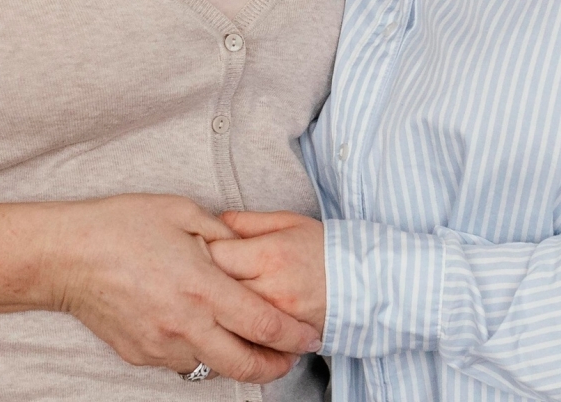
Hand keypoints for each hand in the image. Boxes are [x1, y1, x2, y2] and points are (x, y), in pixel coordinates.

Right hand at [50, 195, 320, 382]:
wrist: (67, 256)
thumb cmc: (122, 225)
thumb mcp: (181, 212)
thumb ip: (221, 233)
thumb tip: (243, 247)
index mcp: (202, 287)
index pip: (262, 324)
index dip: (293, 336)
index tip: (308, 336)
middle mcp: (186, 324)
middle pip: (245, 364)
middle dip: (275, 366)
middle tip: (288, 357)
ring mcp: (162, 344)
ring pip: (213, 366)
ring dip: (235, 358)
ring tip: (245, 341)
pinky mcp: (141, 354)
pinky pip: (181, 360)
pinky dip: (197, 350)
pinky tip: (198, 329)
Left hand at [208, 211, 326, 334]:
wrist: (361, 282)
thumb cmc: (321, 248)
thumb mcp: (287, 222)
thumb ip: (248, 222)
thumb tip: (215, 223)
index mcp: (268, 255)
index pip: (216, 255)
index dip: (201, 251)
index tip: (199, 249)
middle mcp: (269, 288)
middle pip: (215, 290)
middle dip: (202, 282)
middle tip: (199, 276)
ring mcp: (275, 318)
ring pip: (227, 319)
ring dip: (215, 308)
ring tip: (211, 298)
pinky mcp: (282, 339)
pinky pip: (246, 339)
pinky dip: (234, 332)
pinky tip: (229, 322)